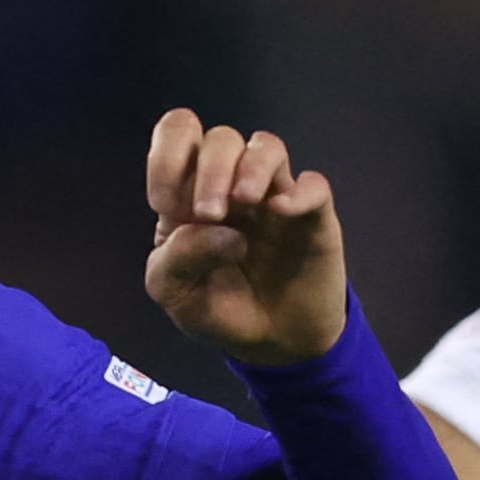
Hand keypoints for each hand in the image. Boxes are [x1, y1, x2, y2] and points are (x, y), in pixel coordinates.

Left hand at [143, 109, 346, 364]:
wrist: (272, 342)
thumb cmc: (218, 309)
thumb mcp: (175, 293)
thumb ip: (177, 259)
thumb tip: (220, 229)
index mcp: (189, 194)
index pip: (178, 136)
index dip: (167, 156)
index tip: (165, 204)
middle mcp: (231, 185)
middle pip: (221, 139)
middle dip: (211, 169)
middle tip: (209, 213)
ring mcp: (273, 196)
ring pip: (266, 146)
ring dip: (251, 166)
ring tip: (245, 200)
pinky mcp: (312, 216)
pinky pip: (314, 184)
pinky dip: (301, 191)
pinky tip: (284, 212)